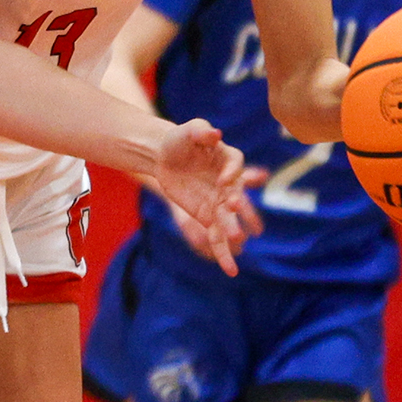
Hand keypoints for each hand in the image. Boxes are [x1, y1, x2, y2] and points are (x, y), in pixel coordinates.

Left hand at [146, 120, 255, 275]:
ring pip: (228, 219)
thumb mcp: (188, 130)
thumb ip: (201, 131)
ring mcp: (219, 202)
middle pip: (237, 194)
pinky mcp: (208, 216)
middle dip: (237, 204)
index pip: (235, 164)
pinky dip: (224, 254)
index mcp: (228, 158)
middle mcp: (228, 182)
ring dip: (232, 229)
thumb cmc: (179, 140)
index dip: (232, 172)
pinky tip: (231, 271)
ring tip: (237, 240)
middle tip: (235, 209)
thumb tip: (214, 134)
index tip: (224, 179)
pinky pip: (217, 238)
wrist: (164, 156)